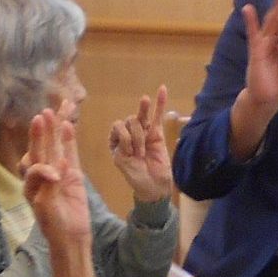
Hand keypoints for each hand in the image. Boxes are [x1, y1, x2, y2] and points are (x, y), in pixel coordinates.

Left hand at [23, 108, 93, 255]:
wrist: (71, 239)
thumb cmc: (54, 225)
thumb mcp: (46, 206)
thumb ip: (47, 184)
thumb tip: (56, 167)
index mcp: (30, 182)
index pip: (34, 161)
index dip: (40, 152)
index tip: (49, 153)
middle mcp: (42, 175)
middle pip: (43, 147)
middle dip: (44, 130)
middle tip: (45, 112)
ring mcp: (59, 174)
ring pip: (57, 147)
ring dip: (57, 129)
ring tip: (58, 110)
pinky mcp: (73, 176)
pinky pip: (70, 154)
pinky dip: (69, 141)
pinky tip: (68, 125)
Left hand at [108, 86, 173, 204]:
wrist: (154, 187)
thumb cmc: (136, 177)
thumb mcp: (123, 163)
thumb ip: (122, 144)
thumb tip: (124, 126)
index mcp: (116, 142)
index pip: (117, 128)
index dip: (124, 137)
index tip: (131, 154)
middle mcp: (128, 135)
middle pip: (129, 122)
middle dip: (136, 137)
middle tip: (140, 154)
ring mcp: (143, 133)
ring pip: (142, 117)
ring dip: (142, 116)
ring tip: (144, 104)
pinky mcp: (157, 134)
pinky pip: (157, 116)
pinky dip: (160, 103)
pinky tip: (162, 89)